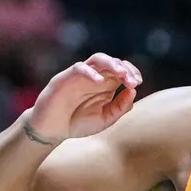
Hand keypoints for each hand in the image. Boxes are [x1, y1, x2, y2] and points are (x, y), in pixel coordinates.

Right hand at [27, 53, 143, 142]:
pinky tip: (99, 81)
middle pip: (113, 62)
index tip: (138, 82)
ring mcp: (80, 76)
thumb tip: (134, 91)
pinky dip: (90, 72)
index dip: (132, 72)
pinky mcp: (65, 78)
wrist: (52, 130)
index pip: (122, 71)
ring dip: (111, 63)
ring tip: (121, 73)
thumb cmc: (78, 123)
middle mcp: (95, 77)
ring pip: (97, 59)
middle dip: (125, 69)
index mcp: (106, 85)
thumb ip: (120, 107)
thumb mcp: (106, 118)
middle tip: (133, 81)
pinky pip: (78, 69)